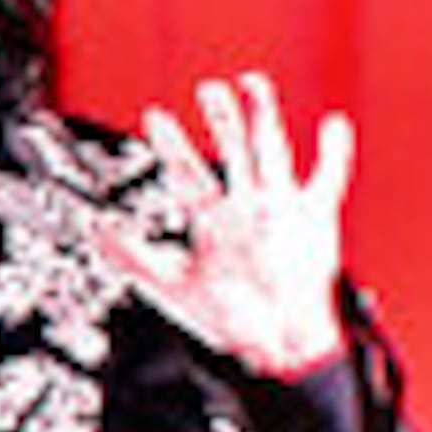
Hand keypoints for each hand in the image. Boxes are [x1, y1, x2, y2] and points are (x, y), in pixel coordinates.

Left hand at [91, 71, 354, 378]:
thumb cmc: (232, 319)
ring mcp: (280, 207)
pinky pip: (328, 179)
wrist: (281, 345)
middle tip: (208, 88)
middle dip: (222, 120)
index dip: (171, 146)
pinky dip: (334, 153)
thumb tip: (97, 232)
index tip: (154, 115)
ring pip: (273, 153)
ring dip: (265, 120)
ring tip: (253, 85)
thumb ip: (134, 257)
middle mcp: (247, 206)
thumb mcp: (174, 286)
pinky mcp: (315, 217)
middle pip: (233, 152)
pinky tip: (333, 124)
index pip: (190, 175)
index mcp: (215, 220)